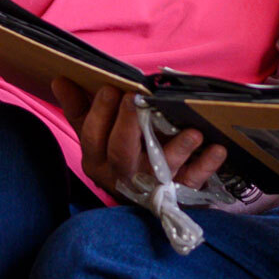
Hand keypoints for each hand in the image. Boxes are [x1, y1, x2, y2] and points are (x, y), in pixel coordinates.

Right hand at [52, 78, 226, 199]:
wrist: (148, 199)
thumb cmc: (118, 157)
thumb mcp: (95, 135)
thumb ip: (79, 109)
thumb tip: (60, 79)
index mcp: (97, 159)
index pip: (92, 136)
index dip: (100, 112)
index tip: (111, 87)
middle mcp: (121, 176)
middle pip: (121, 154)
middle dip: (128, 125)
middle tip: (137, 99)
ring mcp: (151, 186)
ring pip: (160, 170)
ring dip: (177, 149)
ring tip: (193, 131)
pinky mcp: (179, 194)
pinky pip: (193, 182)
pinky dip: (205, 166)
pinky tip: (217, 149)